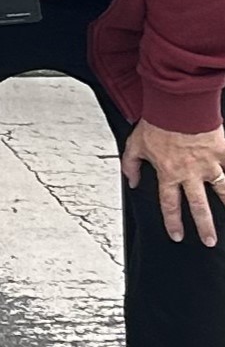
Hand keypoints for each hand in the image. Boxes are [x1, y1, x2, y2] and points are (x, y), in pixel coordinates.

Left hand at [121, 120, 224, 246]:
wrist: (177, 105)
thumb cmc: (156, 122)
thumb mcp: (134, 145)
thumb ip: (130, 166)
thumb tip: (131, 182)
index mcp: (168, 173)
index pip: (169, 205)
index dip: (173, 223)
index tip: (177, 236)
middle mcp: (190, 173)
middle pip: (198, 207)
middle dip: (204, 227)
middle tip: (208, 241)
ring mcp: (209, 164)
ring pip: (222, 191)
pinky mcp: (222, 153)